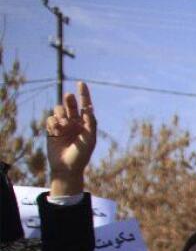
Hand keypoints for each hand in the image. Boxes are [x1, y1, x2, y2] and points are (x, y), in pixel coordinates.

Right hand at [45, 81, 96, 195]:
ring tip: (64, 125)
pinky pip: (50, 119)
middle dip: (69, 100)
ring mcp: (63, 125)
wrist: (67, 167)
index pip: (85, 106)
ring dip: (61, 114)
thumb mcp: (89, 139)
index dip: (83, 94)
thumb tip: (89, 108)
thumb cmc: (81, 155)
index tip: (81, 83)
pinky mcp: (52, 129)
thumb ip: (90, 124)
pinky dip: (53, 123)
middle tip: (69, 97)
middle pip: (70, 105)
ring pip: (59, 110)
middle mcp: (74, 122)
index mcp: (85, 123)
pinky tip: (56, 130)